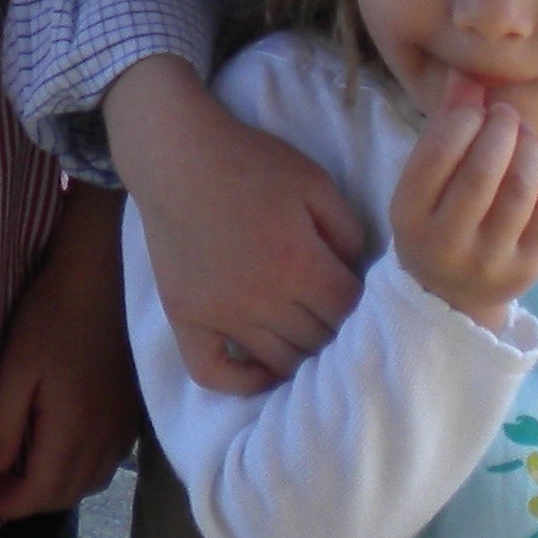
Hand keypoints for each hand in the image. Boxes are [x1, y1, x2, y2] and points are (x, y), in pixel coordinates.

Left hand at [0, 187, 143, 519]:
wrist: (105, 274)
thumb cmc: (52, 314)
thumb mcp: (14, 366)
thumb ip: (2, 422)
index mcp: (73, 428)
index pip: (40, 491)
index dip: (7, 504)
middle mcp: (105, 436)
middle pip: (66, 494)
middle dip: (28, 501)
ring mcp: (124, 426)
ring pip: (90, 481)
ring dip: (55, 489)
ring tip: (23, 472)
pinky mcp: (132, 412)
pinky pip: (107, 461)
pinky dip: (80, 471)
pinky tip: (60, 450)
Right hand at [106, 55, 366, 393]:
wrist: (177, 155)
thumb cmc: (250, 162)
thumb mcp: (315, 182)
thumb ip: (347, 231)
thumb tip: (357, 276)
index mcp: (299, 262)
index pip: (347, 310)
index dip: (360, 304)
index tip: (354, 293)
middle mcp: (262, 298)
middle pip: (318, 340)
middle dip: (334, 328)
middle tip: (332, 313)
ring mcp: (220, 313)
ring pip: (279, 361)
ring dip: (302, 354)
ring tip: (308, 337)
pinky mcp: (186, 317)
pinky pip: (213, 373)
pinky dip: (242, 382)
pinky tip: (262, 369)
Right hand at [388, 78, 537, 325]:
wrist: (451, 297)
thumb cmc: (436, 220)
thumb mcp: (425, 180)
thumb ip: (443, 126)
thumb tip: (467, 72)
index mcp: (410, 215)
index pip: (438, 152)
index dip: (463, 118)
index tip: (477, 108)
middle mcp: (446, 243)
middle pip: (482, 170)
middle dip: (501, 128)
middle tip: (507, 114)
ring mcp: (490, 260)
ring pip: (520, 189)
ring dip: (530, 146)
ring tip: (527, 132)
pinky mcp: (529, 269)